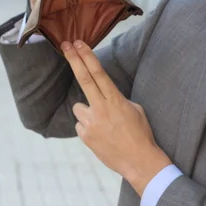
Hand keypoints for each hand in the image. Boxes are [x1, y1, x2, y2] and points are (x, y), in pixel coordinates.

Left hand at [62, 40, 172, 195]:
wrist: (139, 161)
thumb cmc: (141, 133)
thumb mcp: (135, 109)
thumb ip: (117, 99)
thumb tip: (105, 95)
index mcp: (116, 100)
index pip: (98, 73)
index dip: (87, 56)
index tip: (79, 44)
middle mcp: (101, 108)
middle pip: (84, 79)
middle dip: (73, 60)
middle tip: (65, 45)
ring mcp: (91, 123)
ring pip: (79, 107)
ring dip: (87, 111)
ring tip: (103, 124)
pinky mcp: (85, 136)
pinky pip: (81, 124)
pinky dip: (88, 127)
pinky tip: (101, 135)